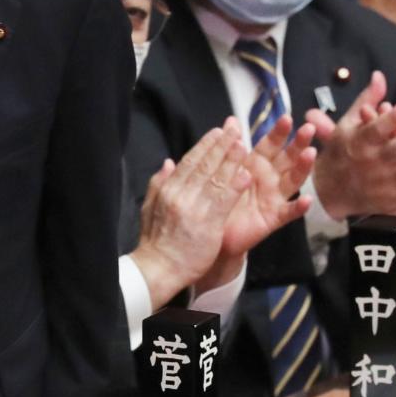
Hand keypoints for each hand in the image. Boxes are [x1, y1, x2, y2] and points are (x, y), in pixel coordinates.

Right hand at [129, 120, 251, 308]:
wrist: (158, 268)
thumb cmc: (156, 242)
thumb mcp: (149, 207)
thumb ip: (159, 182)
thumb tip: (168, 162)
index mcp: (168, 189)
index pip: (189, 161)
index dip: (205, 145)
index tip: (217, 131)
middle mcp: (180, 194)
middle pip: (204, 164)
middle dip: (221, 144)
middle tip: (235, 128)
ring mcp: (194, 208)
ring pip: (216, 178)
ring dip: (231, 159)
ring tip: (243, 144)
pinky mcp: (208, 224)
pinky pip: (224, 200)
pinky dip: (235, 186)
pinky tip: (246, 174)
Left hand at [201, 117, 315, 289]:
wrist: (213, 231)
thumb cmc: (219, 197)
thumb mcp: (223, 169)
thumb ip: (230, 146)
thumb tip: (231, 119)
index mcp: (255, 164)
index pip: (269, 144)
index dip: (278, 132)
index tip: (286, 117)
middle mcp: (268, 178)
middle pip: (286, 158)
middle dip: (297, 143)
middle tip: (307, 128)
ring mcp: (273, 198)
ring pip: (292, 180)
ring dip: (303, 167)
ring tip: (311, 154)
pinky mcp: (273, 218)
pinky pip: (288, 212)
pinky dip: (298, 207)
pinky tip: (306, 200)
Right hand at [306, 71, 395, 218]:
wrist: (328, 190)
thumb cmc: (342, 150)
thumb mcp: (347, 124)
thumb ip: (368, 101)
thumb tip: (380, 75)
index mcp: (360, 141)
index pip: (378, 128)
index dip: (393, 117)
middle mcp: (371, 160)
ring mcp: (382, 180)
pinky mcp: (390, 197)